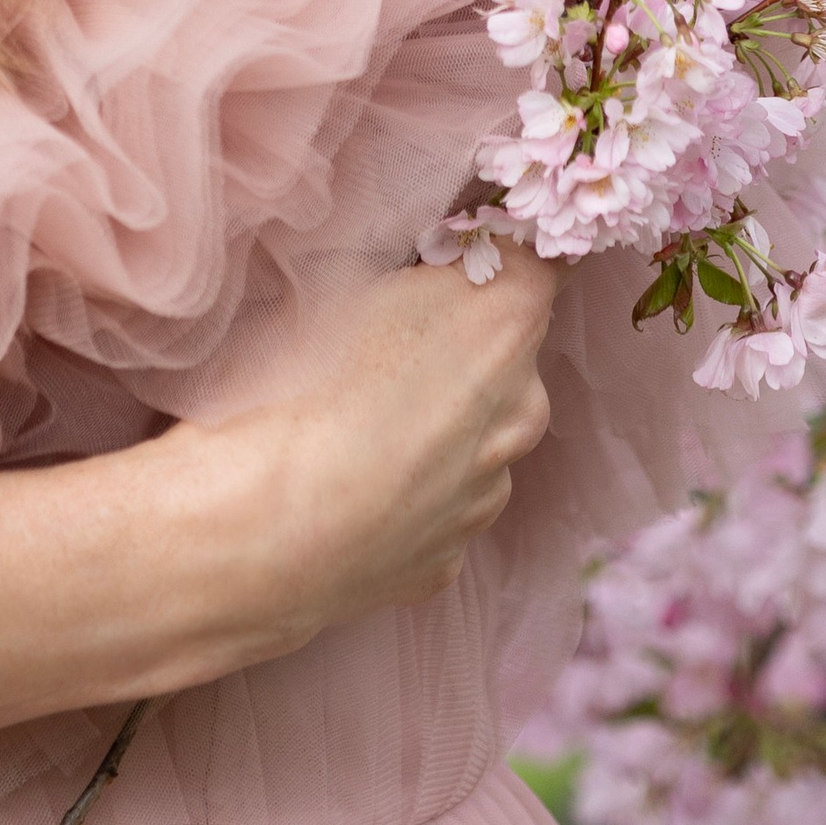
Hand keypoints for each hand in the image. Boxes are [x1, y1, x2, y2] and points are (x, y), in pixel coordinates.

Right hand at [193, 254, 563, 661]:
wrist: (281, 515)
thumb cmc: (315, 374)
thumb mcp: (374, 273)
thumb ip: (445, 263)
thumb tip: (465, 264)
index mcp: (508, 325)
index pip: (544, 271)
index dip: (502, 266)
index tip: (461, 270)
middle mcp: (522, 412)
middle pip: (511, 364)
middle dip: (467, 357)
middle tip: (389, 357)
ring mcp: (488, 496)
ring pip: (477, 446)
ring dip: (440, 435)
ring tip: (359, 436)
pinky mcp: (449, 562)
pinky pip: (438, 514)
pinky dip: (407, 501)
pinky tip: (354, 494)